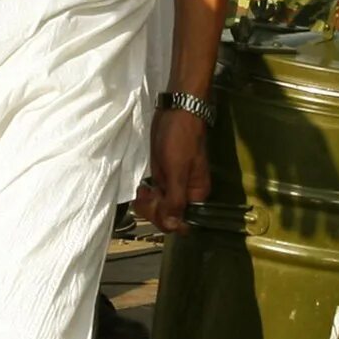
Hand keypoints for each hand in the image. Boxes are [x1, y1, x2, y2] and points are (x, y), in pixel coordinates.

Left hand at [135, 105, 211, 233]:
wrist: (176, 111)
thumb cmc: (179, 139)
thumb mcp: (176, 170)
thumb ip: (175, 200)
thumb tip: (174, 226)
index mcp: (197, 195)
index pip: (181, 223)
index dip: (165, 220)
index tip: (155, 205)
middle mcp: (187, 194)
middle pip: (168, 218)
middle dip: (153, 211)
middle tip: (146, 194)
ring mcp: (175, 186)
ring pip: (159, 209)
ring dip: (147, 205)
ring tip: (142, 191)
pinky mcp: (164, 178)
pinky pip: (155, 196)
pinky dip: (146, 197)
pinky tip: (142, 188)